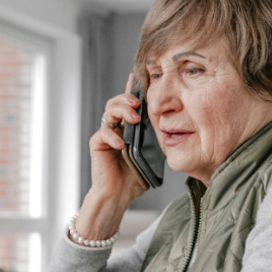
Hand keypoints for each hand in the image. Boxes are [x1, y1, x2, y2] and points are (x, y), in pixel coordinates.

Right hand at [90, 74, 148, 205]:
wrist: (118, 195)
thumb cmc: (136, 177)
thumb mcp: (152, 154)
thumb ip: (157, 139)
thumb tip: (173, 125)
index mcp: (130, 127)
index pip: (131, 104)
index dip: (133, 89)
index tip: (139, 76)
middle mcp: (116, 127)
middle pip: (117, 102)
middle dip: (127, 98)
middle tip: (138, 103)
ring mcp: (106, 135)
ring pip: (108, 112)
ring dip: (121, 111)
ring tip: (133, 118)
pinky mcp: (97, 144)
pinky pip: (102, 134)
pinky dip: (112, 136)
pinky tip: (121, 144)